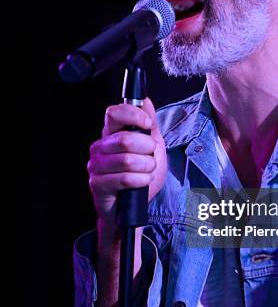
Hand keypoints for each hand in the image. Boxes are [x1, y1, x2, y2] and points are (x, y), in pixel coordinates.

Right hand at [87, 98, 166, 228]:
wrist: (134, 205)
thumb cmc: (140, 174)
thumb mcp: (152, 146)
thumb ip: (149, 123)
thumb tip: (145, 101)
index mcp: (111, 134)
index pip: (114, 113)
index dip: (133, 116)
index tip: (147, 125)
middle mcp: (100, 147)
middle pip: (125, 139)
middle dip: (147, 149)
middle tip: (150, 157)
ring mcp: (96, 166)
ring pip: (128, 160)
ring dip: (146, 167)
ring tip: (146, 171)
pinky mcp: (97, 184)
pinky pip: (125, 179)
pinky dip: (141, 180)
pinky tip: (141, 182)